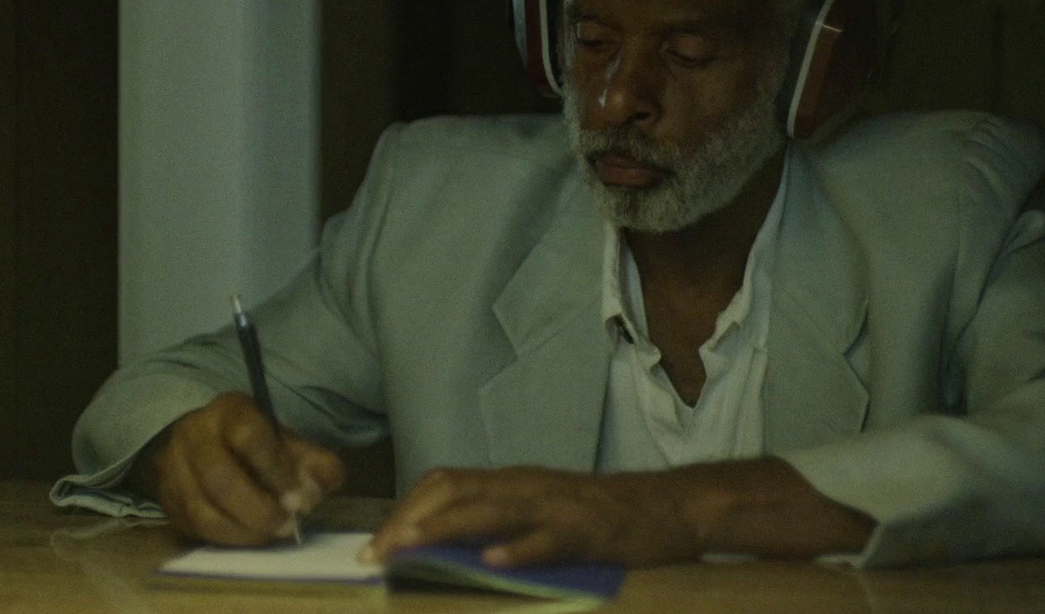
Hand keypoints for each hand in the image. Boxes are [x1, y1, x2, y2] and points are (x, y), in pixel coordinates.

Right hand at [132, 392, 344, 544]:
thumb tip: (316, 488)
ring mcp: (174, 471)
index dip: (275, 470)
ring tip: (273, 534)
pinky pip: (195, 530)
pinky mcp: (168, 503)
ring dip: (244, 531)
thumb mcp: (288, 441)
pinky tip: (251, 538)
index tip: (298, 497)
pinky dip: (228, 540)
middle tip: (288, 525)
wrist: (202, 446)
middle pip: (220, 478)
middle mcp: (194, 436)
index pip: (248, 436)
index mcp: (229, 411)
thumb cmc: (254, 444)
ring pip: (203, 511)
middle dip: (259, 509)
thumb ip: (315, 462)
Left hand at [363, 458, 873, 567]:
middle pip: (454, 490)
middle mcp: (525, 484)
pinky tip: (492, 562)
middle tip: (377, 554)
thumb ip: (498, 523)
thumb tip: (446, 551)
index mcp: (511, 481)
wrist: (670, 508)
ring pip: (491, 508)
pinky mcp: (587, 528)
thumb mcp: (541, 513)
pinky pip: (548, 537)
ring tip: (411, 548)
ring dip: (446, 528)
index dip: (404, 509)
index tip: (374, 545)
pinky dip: (517, 548)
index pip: (443, 482)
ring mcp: (555, 504)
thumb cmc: (601, 518)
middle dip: (410, 521)